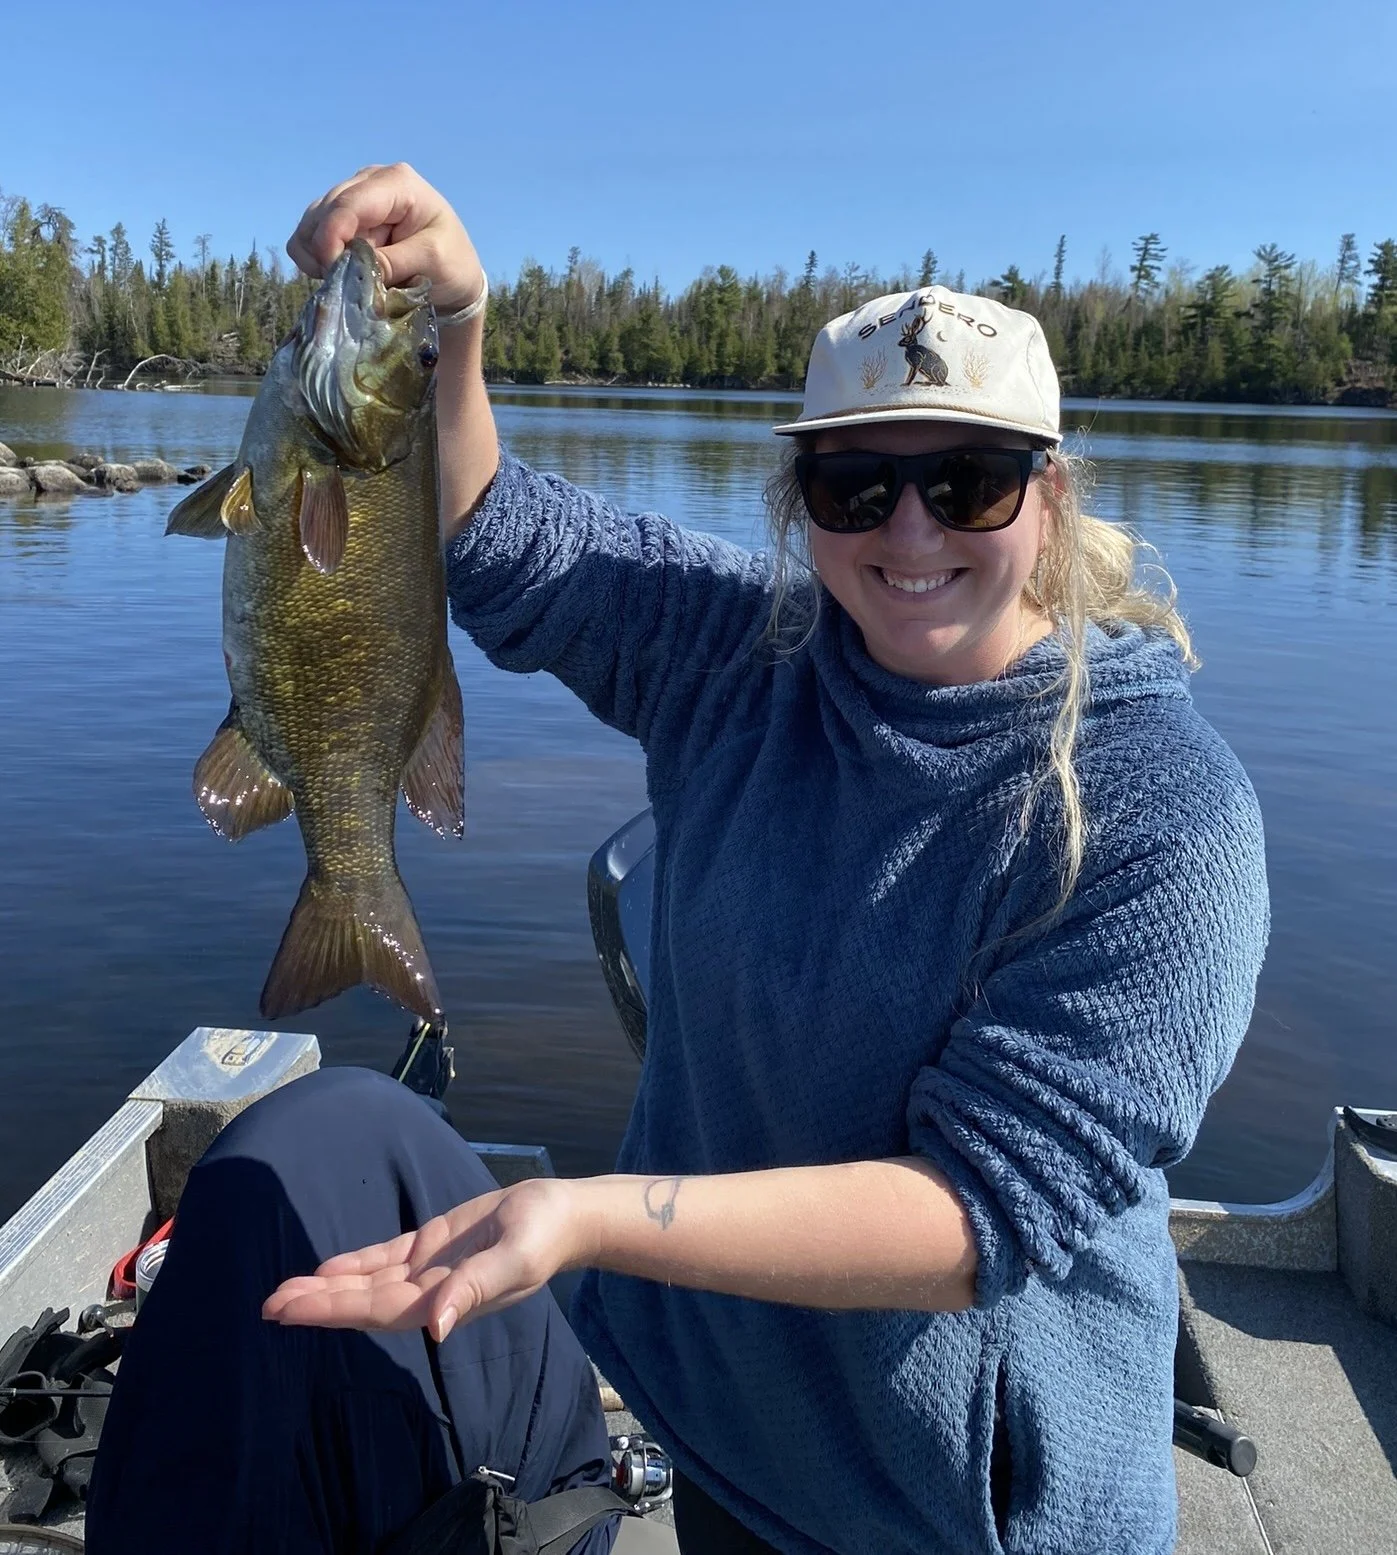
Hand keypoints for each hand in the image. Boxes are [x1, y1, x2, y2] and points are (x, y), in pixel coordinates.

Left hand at [262, 1177, 592, 1341]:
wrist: (562, 1214)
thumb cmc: (543, 1235)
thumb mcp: (513, 1260)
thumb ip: (475, 1290)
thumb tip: (438, 1327)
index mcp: (444, 1302)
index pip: (377, 1310)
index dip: (333, 1311)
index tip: (292, 1311)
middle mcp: (429, 1293)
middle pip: (363, 1302)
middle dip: (317, 1304)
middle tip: (268, 1306)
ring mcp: (429, 1271)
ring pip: (368, 1283)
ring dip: (328, 1288)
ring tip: (283, 1292)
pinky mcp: (433, 1247)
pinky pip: (385, 1259)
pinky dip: (355, 1265)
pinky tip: (326, 1269)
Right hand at [286, 162, 484, 313]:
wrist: (456, 273)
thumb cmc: (452, 263)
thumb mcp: (432, 261)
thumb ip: (393, 262)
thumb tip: (352, 268)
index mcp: (395, 182)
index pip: (347, 205)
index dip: (331, 239)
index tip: (334, 272)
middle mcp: (368, 181)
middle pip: (324, 212)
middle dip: (327, 251)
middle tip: (348, 283)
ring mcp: (352, 197)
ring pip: (311, 223)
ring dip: (320, 256)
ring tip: (347, 279)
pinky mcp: (342, 218)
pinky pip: (310, 235)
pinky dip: (316, 258)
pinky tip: (340, 272)